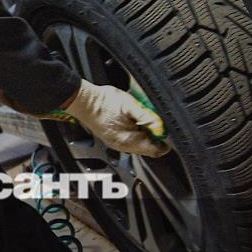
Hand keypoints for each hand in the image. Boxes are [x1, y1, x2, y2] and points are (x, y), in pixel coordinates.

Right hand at [47, 80, 171, 157]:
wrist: (83, 100)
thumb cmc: (103, 101)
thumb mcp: (129, 104)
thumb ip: (147, 117)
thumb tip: (161, 126)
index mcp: (129, 141)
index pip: (156, 150)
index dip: (165, 140)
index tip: (168, 128)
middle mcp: (123, 146)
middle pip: (149, 148)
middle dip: (156, 136)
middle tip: (157, 119)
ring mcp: (117, 143)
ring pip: (141, 144)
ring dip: (147, 133)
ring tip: (145, 117)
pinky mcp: (113, 138)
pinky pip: (132, 139)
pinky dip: (138, 131)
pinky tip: (135, 119)